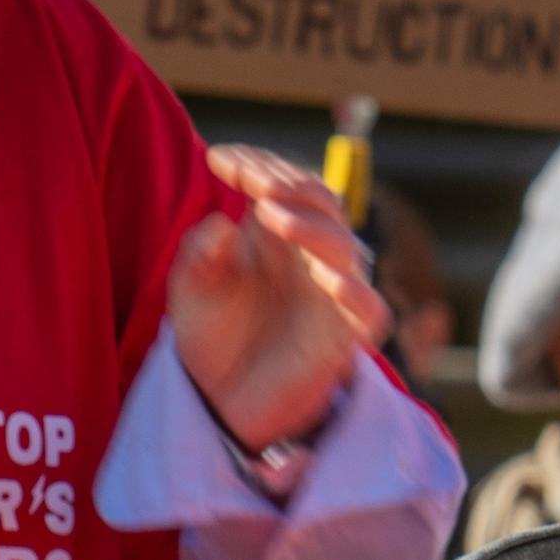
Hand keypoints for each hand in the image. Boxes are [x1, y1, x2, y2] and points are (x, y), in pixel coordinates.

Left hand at [170, 147, 390, 458]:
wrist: (222, 401)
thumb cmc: (213, 336)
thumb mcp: (191, 290)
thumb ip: (200, 255)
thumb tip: (223, 223)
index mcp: (277, 234)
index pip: (284, 184)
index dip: (258, 164)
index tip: (218, 158)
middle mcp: (311, 255)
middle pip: (320, 202)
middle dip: (286, 183)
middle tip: (249, 178)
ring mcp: (332, 293)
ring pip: (343, 245)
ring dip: (309, 224)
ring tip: (266, 212)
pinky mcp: (346, 335)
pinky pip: (369, 308)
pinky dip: (354, 292)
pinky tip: (326, 279)